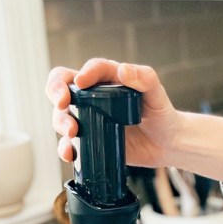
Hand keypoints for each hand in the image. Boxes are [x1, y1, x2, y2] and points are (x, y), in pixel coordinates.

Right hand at [44, 58, 181, 166]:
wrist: (166, 143)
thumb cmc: (161, 114)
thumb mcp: (156, 94)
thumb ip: (144, 78)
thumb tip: (124, 69)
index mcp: (107, 80)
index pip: (88, 70)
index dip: (81, 73)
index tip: (81, 82)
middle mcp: (92, 97)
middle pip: (63, 88)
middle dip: (56, 93)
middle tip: (63, 104)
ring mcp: (88, 119)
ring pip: (62, 116)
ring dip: (60, 122)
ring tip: (73, 132)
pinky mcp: (89, 141)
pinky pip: (69, 144)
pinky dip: (65, 148)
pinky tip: (70, 153)